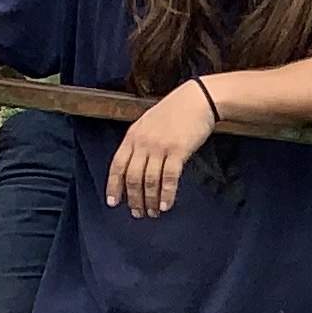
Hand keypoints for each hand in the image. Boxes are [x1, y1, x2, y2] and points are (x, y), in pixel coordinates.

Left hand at [108, 82, 220, 217]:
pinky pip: (169, 177)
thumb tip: (136, 165)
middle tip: (137, 213)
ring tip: (153, 213)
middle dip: (133, 199)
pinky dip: (166, 194)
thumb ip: (140, 142)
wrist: (198, 99)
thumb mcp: (149, 123)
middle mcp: (143, 143)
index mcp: (133, 136)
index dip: (114, 186)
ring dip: (149, 200)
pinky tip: (166, 205)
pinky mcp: (178, 150)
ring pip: (149, 180)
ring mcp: (160, 147)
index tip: (113, 203)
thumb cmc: (176, 111)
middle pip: (132, 177)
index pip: (117, 165)